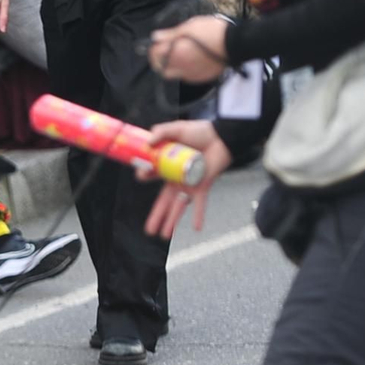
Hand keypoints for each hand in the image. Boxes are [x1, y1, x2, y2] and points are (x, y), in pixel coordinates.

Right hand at [138, 121, 233, 238]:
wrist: (221, 135)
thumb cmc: (200, 131)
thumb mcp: (177, 128)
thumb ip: (161, 131)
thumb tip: (147, 143)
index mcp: (167, 167)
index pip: (152, 177)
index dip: (145, 176)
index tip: (143, 174)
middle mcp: (177, 179)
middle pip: (163, 202)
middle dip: (156, 216)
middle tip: (148, 230)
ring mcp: (189, 184)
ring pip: (178, 206)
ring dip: (171, 222)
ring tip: (163, 236)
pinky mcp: (202, 186)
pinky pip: (199, 203)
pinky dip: (198, 215)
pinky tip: (197, 229)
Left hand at [148, 15, 228, 82]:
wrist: (235, 44)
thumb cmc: (213, 32)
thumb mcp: (190, 26)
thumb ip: (170, 34)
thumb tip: (155, 36)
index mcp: (175, 53)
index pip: (154, 54)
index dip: (154, 47)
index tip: (158, 43)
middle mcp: (180, 67)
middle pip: (161, 69)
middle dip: (161, 61)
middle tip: (167, 51)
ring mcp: (191, 75)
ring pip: (174, 74)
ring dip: (173, 66)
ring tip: (182, 54)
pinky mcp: (201, 78)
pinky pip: (187, 76)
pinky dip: (186, 69)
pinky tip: (193, 60)